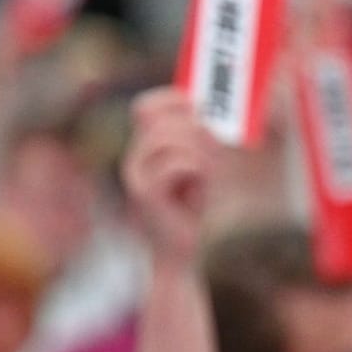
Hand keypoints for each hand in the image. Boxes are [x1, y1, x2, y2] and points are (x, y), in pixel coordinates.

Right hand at [123, 87, 215, 264]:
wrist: (186, 253)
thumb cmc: (198, 209)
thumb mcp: (205, 165)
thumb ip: (203, 138)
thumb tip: (217, 110)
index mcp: (145, 148)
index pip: (146, 107)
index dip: (172, 99)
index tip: (201, 106)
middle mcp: (135, 159)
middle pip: (156, 117)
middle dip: (194, 124)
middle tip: (216, 140)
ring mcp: (136, 176)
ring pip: (166, 137)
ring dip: (199, 148)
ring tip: (212, 168)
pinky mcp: (144, 194)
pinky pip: (176, 164)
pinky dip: (197, 169)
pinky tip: (202, 185)